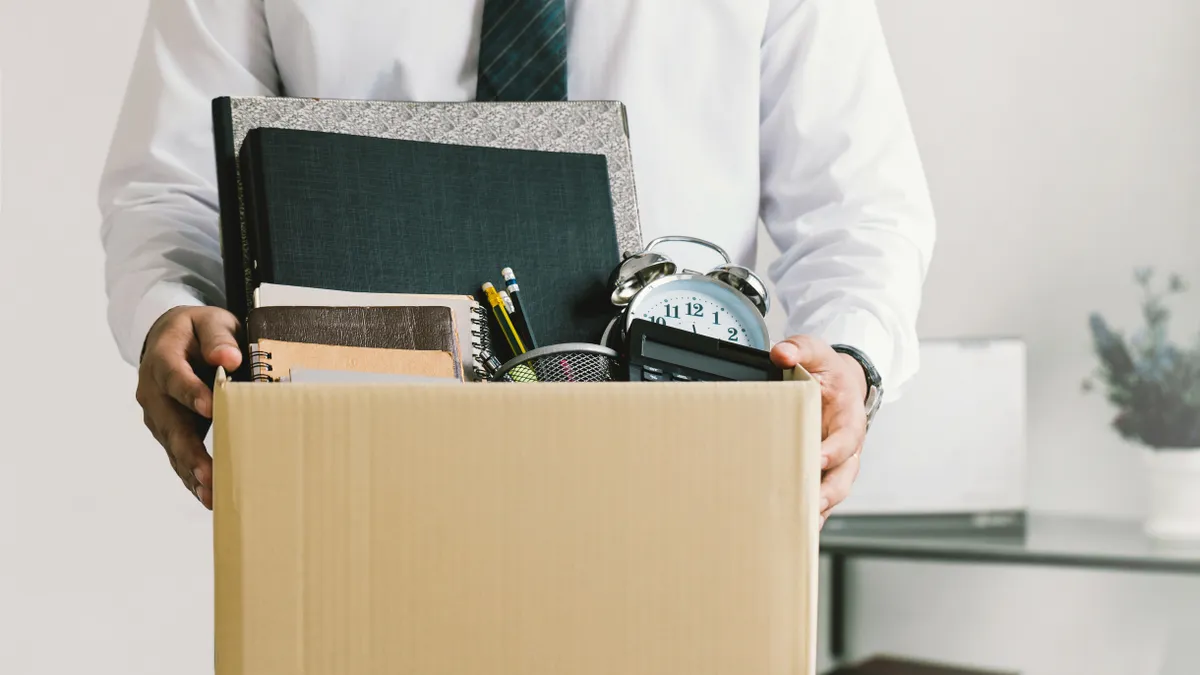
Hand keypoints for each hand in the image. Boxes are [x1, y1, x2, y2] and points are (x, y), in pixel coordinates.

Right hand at [135, 306, 241, 509]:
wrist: (172, 338)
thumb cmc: (198, 331)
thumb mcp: (210, 321)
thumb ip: (218, 337)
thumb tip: (228, 358)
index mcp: (163, 358)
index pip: (174, 377)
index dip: (190, 393)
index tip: (210, 407)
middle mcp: (153, 391)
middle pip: (170, 423)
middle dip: (190, 450)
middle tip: (208, 473)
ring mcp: (158, 415)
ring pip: (173, 446)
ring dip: (191, 471)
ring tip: (211, 495)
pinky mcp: (167, 431)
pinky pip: (177, 456)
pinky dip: (191, 476)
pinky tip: (207, 497)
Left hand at [770, 336, 868, 528]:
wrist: (842, 383)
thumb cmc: (828, 372)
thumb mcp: (817, 351)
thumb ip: (800, 349)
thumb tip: (781, 353)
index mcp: (849, 419)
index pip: (845, 440)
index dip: (832, 451)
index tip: (816, 459)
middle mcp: (847, 447)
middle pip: (843, 478)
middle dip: (827, 493)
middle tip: (809, 505)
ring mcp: (836, 464)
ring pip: (833, 493)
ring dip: (817, 511)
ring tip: (798, 528)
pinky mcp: (823, 472)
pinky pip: (819, 496)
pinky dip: (809, 513)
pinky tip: (790, 528)